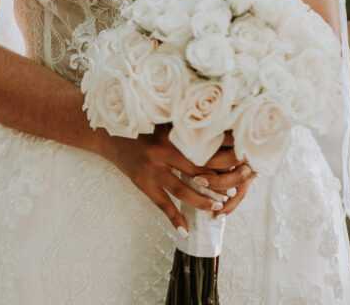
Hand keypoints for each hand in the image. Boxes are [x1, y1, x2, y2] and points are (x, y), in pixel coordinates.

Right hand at [101, 125, 254, 232]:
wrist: (105, 131)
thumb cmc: (138, 123)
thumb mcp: (161, 118)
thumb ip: (184, 124)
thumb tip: (214, 129)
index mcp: (172, 132)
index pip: (206, 144)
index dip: (226, 151)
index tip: (244, 156)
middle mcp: (163, 151)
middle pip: (200, 170)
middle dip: (222, 179)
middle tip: (239, 186)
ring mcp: (152, 169)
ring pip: (183, 190)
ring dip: (203, 201)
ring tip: (219, 207)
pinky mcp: (141, 182)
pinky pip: (161, 204)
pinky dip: (174, 219)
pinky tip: (185, 231)